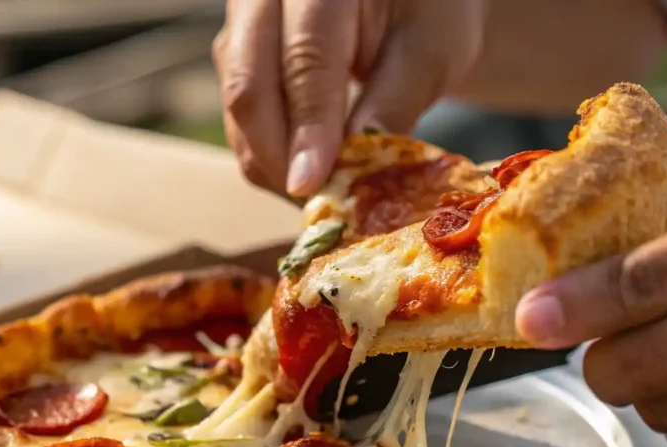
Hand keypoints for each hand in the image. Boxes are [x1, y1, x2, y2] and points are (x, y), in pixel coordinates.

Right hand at [212, 0, 486, 196]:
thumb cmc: (428, 12)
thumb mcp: (431, 51)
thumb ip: (393, 103)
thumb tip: (351, 171)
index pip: (306, 57)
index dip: (309, 126)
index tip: (314, 184)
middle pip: (250, 86)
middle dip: (282, 159)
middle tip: (322, 207)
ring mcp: (241, 26)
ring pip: (238, 112)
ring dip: (277, 166)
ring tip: (328, 195)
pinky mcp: (236, 59)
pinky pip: (240, 120)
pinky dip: (274, 158)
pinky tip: (314, 177)